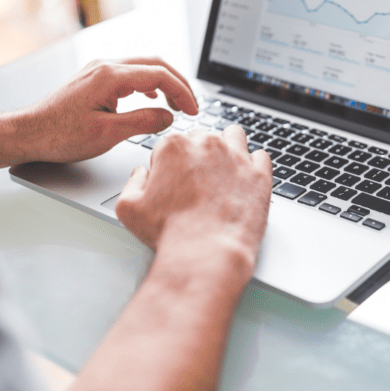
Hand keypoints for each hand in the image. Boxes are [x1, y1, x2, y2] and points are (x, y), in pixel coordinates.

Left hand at [19, 57, 197, 163]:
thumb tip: (168, 116)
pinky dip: (148, 84)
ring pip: (143, 67)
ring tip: (177, 104)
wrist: (29, 133)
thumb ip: (143, 122)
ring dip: (165, 83)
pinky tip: (152, 98)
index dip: (182, 92)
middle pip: (155, 64)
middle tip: (192, 105)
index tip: (194, 110)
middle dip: (178, 84)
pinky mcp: (95, 78)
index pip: (160, 74)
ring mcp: (99, 70)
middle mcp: (105, 66)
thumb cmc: (59, 135)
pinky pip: (130, 74)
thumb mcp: (107, 134)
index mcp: (110, 76)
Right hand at [115, 125, 272, 276]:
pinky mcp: (260, 174)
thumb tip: (141, 173)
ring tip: (223, 172)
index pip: (170, 144)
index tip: (172, 182)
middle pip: (202, 139)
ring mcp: (237, 157)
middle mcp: (207, 145)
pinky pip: (261, 156)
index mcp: (174, 146)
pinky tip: (245, 180)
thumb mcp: (128, 208)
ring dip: (228, 148)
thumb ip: (133, 182)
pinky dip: (254, 165)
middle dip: (198, 155)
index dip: (169, 164)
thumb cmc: (169, 233)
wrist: (206, 253)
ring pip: (233, 137)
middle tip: (196, 183)